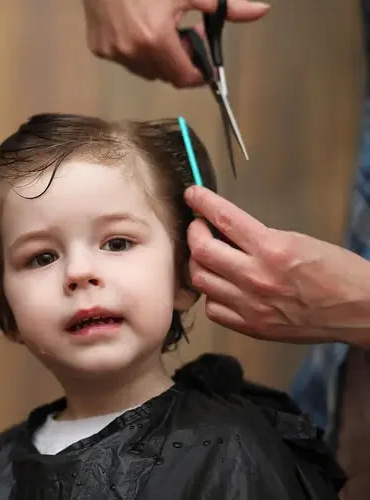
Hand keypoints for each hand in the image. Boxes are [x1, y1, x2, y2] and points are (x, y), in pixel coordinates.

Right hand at [82, 0, 268, 87]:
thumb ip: (224, 7)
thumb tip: (260, 12)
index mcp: (156, 41)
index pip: (184, 78)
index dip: (198, 73)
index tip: (204, 60)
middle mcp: (132, 54)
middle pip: (165, 75)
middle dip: (179, 60)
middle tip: (182, 31)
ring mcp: (113, 53)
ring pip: (145, 70)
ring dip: (157, 57)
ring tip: (159, 27)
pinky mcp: (99, 49)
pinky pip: (125, 60)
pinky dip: (135, 50)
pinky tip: (135, 27)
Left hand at [184, 186, 369, 345]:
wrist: (359, 311)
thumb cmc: (336, 271)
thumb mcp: (297, 240)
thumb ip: (257, 237)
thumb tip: (224, 229)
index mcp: (272, 248)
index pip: (224, 218)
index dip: (202, 202)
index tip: (192, 194)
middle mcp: (256, 277)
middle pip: (201, 250)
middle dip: (193, 232)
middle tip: (199, 227)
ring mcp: (251, 305)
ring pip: (200, 279)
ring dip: (198, 262)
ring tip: (207, 256)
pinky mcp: (251, 327)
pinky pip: (212, 309)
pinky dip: (211, 294)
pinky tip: (221, 287)